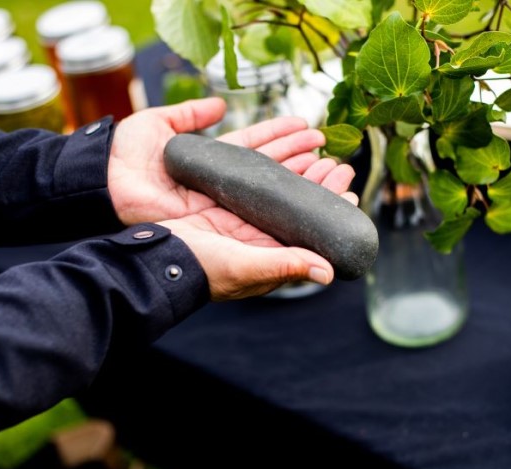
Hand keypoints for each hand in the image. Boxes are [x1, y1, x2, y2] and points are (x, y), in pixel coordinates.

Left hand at [107, 97, 328, 224]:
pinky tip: (312, 204)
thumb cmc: (127, 154)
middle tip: (331, 151)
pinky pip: (260, 218)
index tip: (309, 128)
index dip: (282, 137)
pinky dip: (286, 212)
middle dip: (302, 160)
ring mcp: (224, 205)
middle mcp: (223, 186)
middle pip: (271, 171)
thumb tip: (217, 106)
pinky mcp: (221, 223)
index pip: (256, 147)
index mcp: (213, 162)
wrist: (107, 181)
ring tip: (332, 171)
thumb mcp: (160, 123)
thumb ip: (190, 114)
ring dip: (303, 183)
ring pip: (272, 194)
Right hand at [160, 159, 358, 300]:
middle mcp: (264, 240)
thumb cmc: (203, 269)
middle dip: (322, 187)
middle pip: (302, 210)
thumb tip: (329, 272)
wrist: (161, 254)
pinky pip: (258, 183)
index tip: (349, 192)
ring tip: (321, 153)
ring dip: (302, 173)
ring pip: (282, 194)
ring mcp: (246, 222)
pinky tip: (286, 153)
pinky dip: (273, 167)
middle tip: (341, 165)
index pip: (314, 235)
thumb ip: (285, 266)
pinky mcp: (229, 206)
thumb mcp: (246, 268)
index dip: (333, 214)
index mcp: (275, 257)